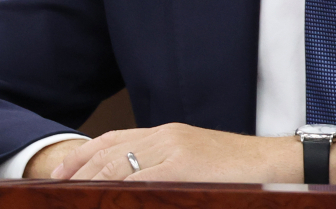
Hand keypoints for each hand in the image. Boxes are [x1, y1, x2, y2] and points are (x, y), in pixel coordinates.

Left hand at [45, 123, 335, 183]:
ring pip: (117, 169)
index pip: (112, 141)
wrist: (279, 164)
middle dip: (77, 175)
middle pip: (107, 154)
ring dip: (91, 188)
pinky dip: (117, 194)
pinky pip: (138, 184)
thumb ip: (166, 166)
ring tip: (71, 199)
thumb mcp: (197, 161)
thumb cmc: (241, 170)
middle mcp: (165, 137)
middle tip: (56, 193)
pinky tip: (105, 201)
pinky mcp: (183, 168)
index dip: (82, 158)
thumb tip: (137, 184)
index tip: (61, 176)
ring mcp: (174, 151)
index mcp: (167, 134)